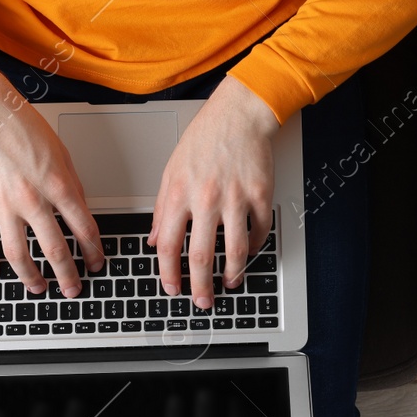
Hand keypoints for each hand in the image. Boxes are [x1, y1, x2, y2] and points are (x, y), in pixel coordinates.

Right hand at [0, 62, 105, 298]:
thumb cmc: (24, 128)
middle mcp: (32, 200)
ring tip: (39, 287)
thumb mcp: (62, 155)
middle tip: (73, 288)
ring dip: (31, 277)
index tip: (97, 262)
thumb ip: (72, 186)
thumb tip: (79, 214)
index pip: (84, 228)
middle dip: (68, 274)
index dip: (94, 251)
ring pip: (18, 255)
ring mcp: (3, 206)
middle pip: (55, 249)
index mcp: (58, 186)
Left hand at [150, 75, 279, 308]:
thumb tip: (155, 240)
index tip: (172, 288)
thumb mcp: (171, 171)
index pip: (168, 246)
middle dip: (200, 287)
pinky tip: (250, 252)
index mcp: (179, 194)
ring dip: (232, 274)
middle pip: (200, 256)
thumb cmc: (204, 139)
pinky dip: (255, 246)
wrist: (239, 114)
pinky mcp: (260, 194)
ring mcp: (235, 197)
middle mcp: (206, 198)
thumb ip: (162, 209)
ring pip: (234, 250)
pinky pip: (259, 231)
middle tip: (202, 302)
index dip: (169, 273)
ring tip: (229, 283)